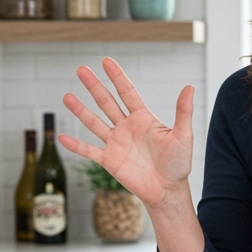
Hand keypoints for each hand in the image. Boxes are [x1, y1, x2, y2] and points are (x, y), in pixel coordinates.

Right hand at [58, 57, 193, 210]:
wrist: (168, 190)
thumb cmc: (178, 164)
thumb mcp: (183, 136)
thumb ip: (183, 112)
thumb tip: (190, 87)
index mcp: (143, 119)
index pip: (127, 92)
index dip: (117, 77)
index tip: (106, 61)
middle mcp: (127, 127)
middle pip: (107, 102)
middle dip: (94, 86)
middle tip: (81, 69)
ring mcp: (116, 143)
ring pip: (94, 123)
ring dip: (80, 110)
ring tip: (66, 96)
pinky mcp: (109, 160)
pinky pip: (89, 151)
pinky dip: (75, 145)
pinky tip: (61, 138)